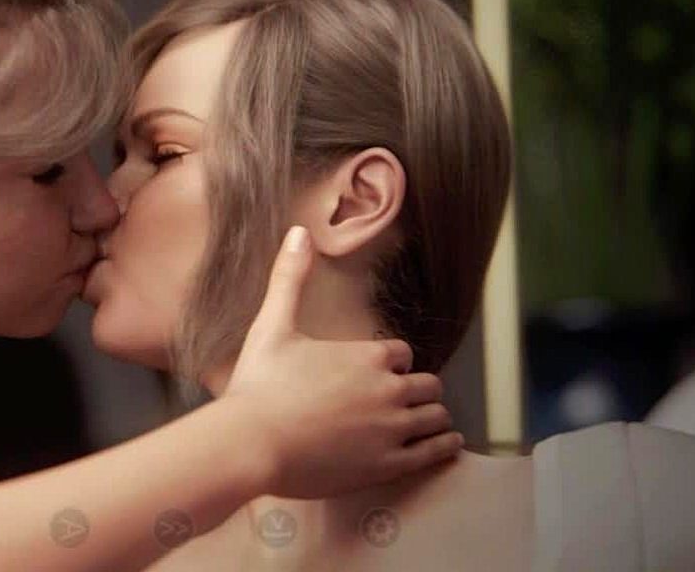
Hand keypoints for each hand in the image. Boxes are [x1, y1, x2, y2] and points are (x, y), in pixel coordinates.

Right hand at [222, 225, 462, 499]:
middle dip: (417, 389)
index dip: (392, 362)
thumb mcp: (273, 325)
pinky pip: (435, 452)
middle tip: (402, 398)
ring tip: (423, 422)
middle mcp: (390, 389)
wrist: (251, 442)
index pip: (402, 354)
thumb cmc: (260, 385)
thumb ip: (290, 278)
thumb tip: (298, 231)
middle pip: (428, 384)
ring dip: (432, 417)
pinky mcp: (390, 464)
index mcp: (368, 356)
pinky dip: (443, 446)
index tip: (380, 371)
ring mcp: (393, 429)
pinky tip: (442, 445)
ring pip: (437, 417)